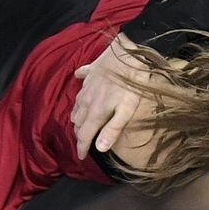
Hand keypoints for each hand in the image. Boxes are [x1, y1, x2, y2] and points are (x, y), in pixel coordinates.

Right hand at [72, 35, 147, 159]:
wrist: (129, 52)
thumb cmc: (131, 83)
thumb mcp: (127, 110)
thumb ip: (113, 129)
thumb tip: (100, 148)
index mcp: (95, 112)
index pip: (84, 135)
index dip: (81, 148)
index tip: (80, 157)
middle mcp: (86, 101)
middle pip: (78, 123)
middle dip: (79, 134)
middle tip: (84, 142)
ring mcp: (86, 86)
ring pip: (76, 106)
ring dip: (77, 116)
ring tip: (81, 123)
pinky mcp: (90, 73)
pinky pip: (80, 83)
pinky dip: (80, 90)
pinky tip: (79, 84)